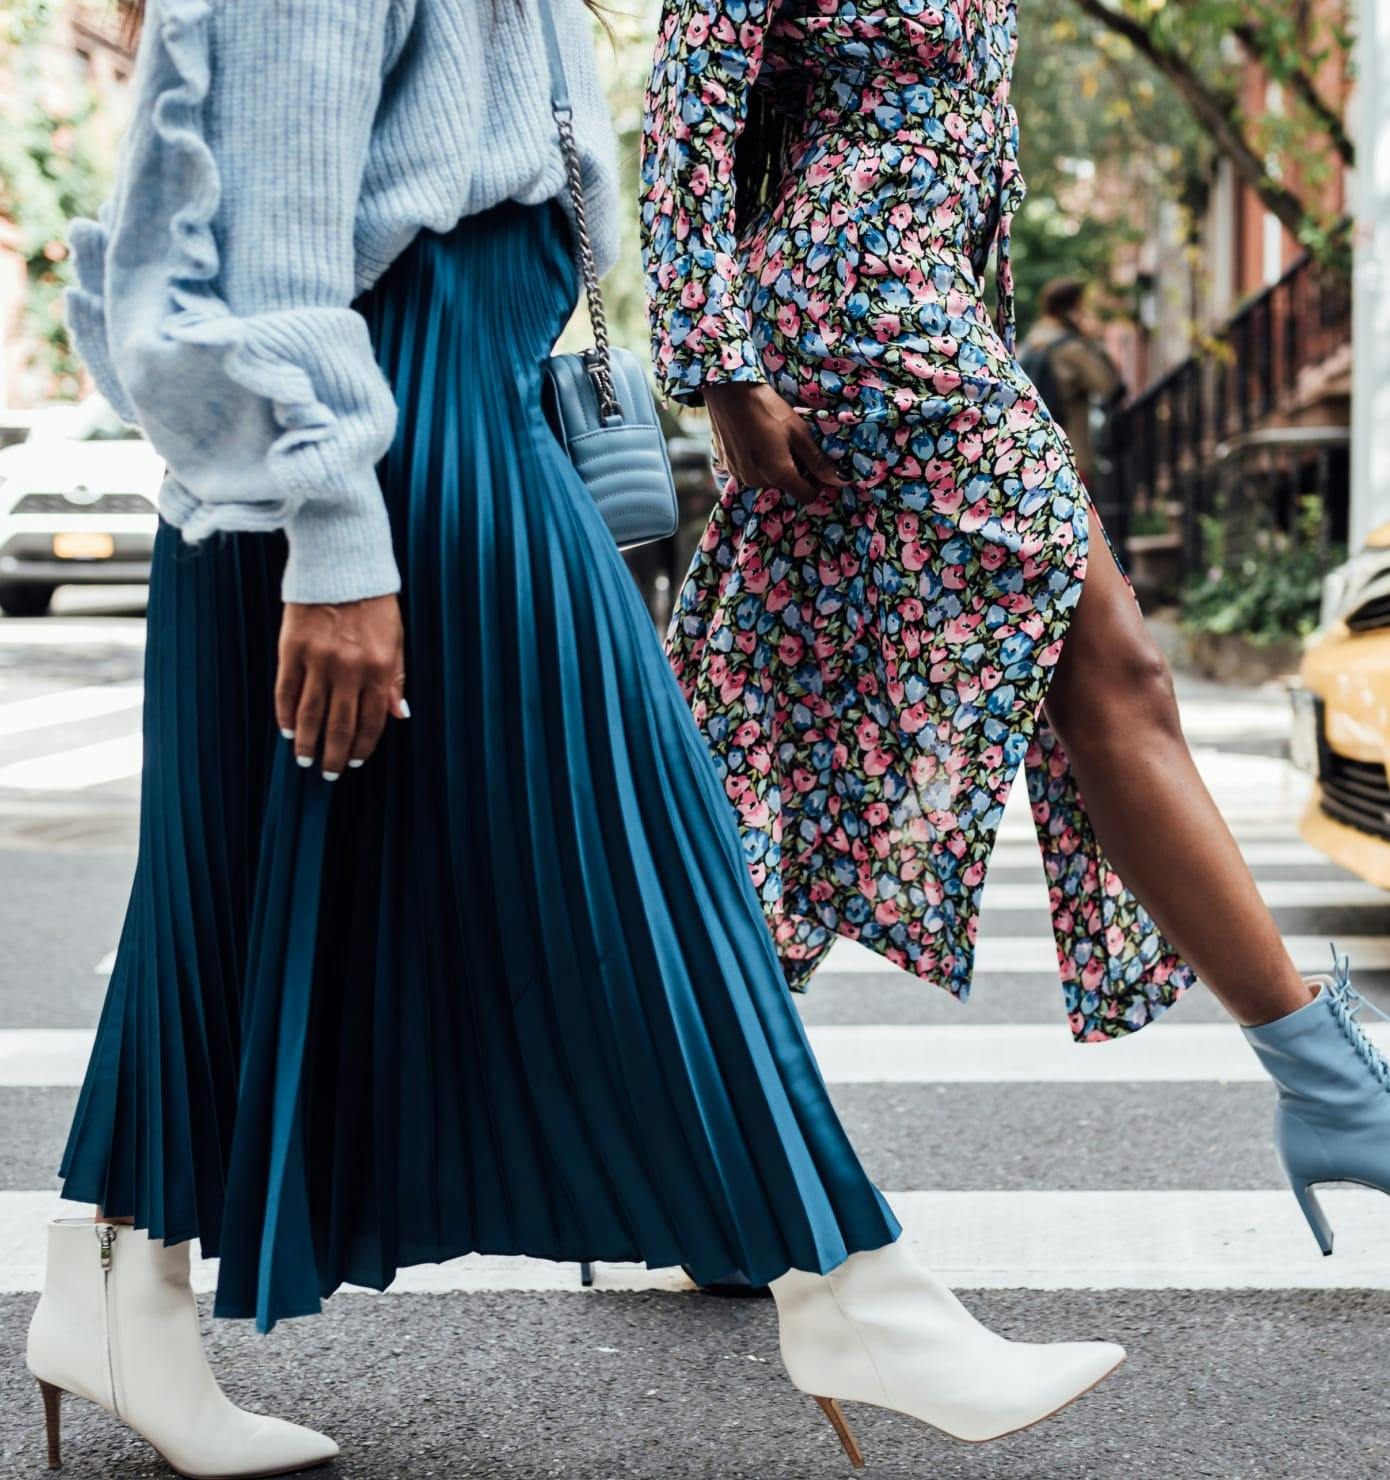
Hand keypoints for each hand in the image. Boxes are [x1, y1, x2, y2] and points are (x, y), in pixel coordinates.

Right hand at [274, 595, 406, 779]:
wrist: (341, 565)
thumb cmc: (373, 604)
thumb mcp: (395, 639)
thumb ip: (395, 679)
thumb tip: (399, 716)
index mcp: (378, 668)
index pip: (371, 720)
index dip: (362, 745)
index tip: (354, 761)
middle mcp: (348, 668)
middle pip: (339, 725)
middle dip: (333, 754)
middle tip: (328, 772)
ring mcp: (318, 659)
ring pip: (310, 714)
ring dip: (308, 742)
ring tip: (305, 760)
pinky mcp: (291, 648)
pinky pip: (286, 691)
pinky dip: (286, 714)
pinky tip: (288, 729)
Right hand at [704, 382, 850, 504]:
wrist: (727, 391)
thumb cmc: (767, 407)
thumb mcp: (798, 431)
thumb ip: (817, 460)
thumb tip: (840, 479)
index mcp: (778, 474)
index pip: (806, 496)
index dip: (817, 484)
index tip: (817, 466)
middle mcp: (757, 481)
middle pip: (786, 486)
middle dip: (794, 471)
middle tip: (793, 444)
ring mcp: (740, 475)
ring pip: (767, 479)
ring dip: (774, 466)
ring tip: (772, 440)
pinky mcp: (728, 466)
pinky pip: (750, 471)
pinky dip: (757, 461)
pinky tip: (755, 440)